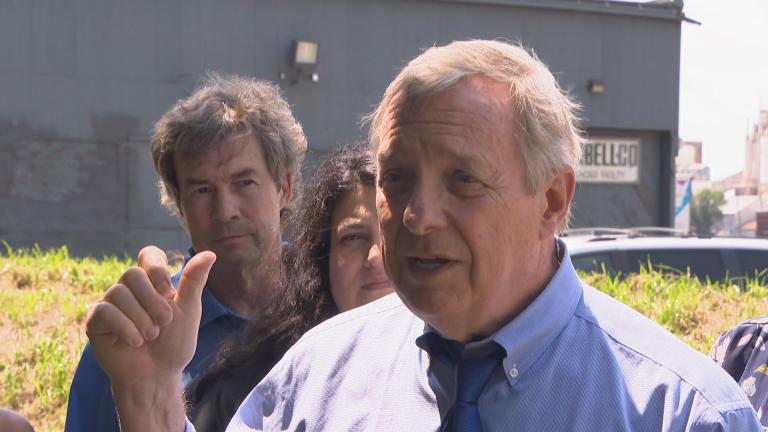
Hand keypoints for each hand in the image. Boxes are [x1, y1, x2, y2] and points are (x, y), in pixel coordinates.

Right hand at [85, 246, 215, 388]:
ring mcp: (110, 304)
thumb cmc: (174, 343)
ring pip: (117, 292)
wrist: (158, 375)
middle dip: (152, 301)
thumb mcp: (188, 310)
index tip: (168, 289)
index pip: (148, 255)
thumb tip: (210, 253)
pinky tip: (135, 342)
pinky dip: (125, 327)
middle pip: (132, 273)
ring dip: (140, 318)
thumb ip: (194, 281)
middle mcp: (128, 289)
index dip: (156, 268)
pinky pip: (104, 310)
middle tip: (164, 322)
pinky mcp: (95, 321)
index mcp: (152, 283)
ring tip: (150, 336)